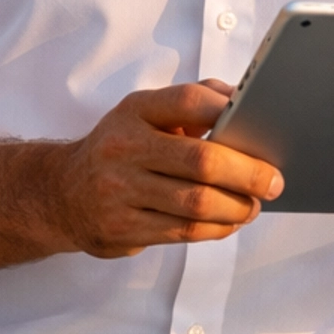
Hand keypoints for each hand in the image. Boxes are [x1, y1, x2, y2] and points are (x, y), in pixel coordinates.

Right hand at [0, 82, 282, 283]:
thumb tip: (245, 102)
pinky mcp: (120, 229)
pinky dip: (218, 228)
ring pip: (197, 204)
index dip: (228, 111)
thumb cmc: (122, 148)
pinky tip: (231, 221)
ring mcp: (119, 191)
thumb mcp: (145, 113)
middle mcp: (123, 148)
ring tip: (254, 205)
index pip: (187, 101)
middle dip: (249, 174)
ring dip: (238, 208)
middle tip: (274, 181)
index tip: (262, 124)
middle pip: (202, 161)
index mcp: (134, 111)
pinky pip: (184, 232)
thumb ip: (195, 101)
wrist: (60, 194)